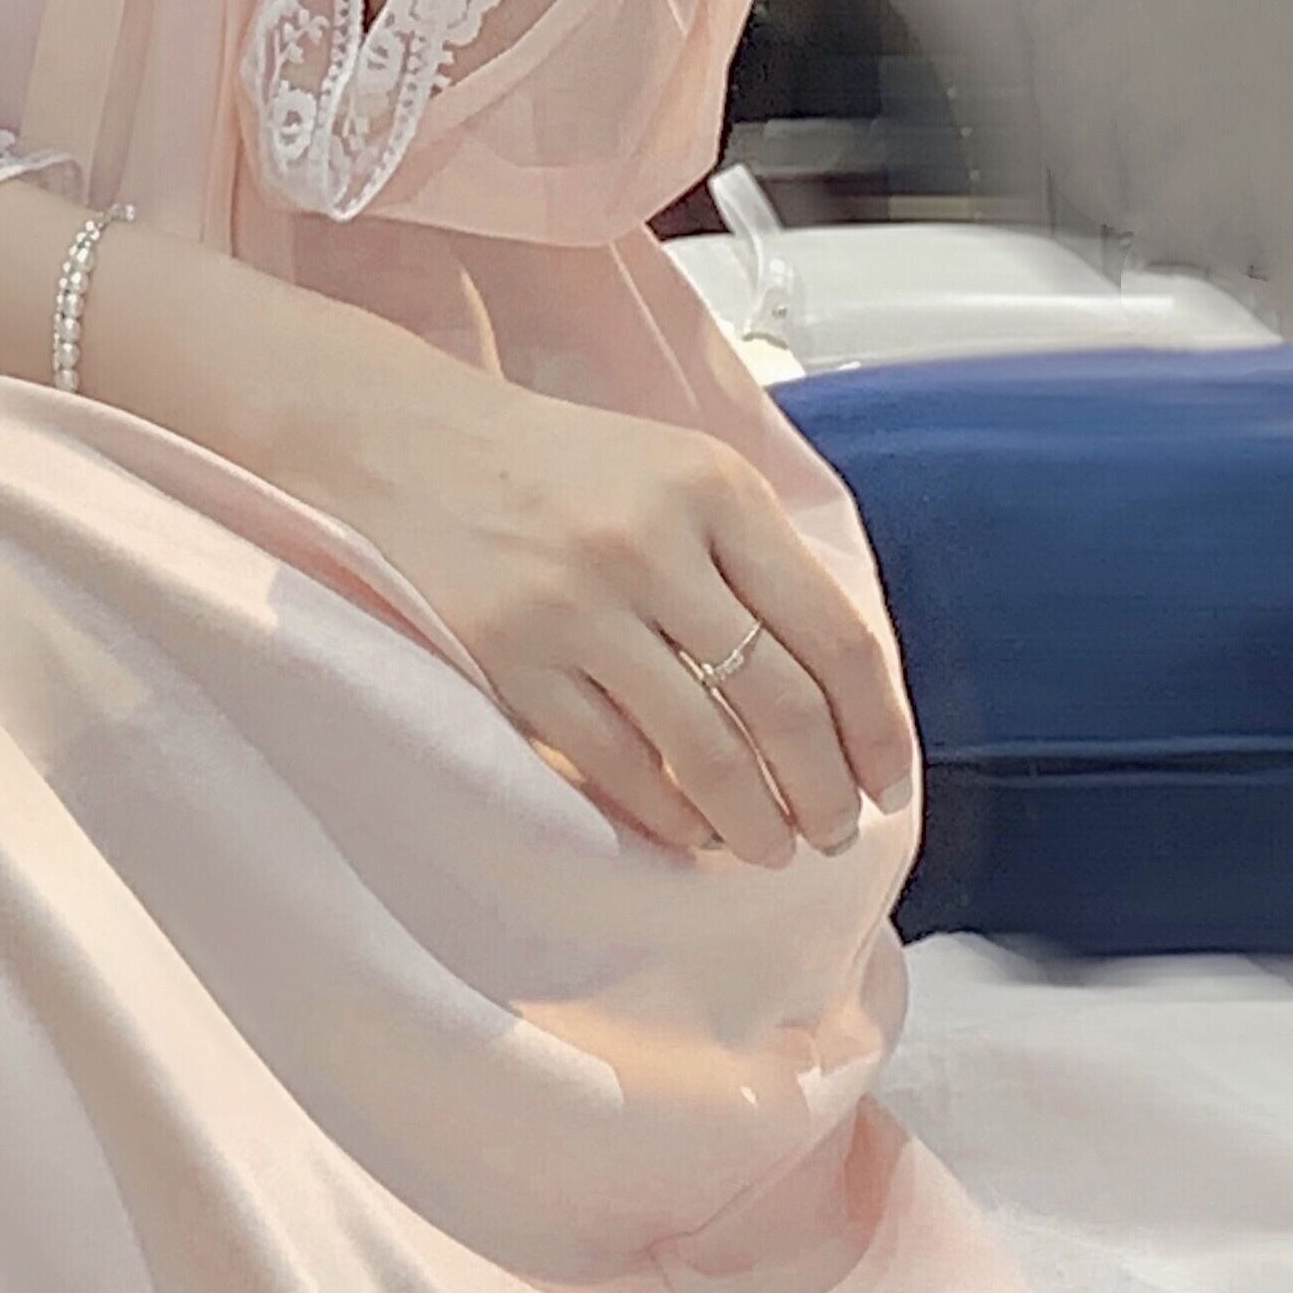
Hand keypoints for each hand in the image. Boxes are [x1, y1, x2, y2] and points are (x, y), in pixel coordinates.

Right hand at [278, 333, 920, 867]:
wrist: (405, 445)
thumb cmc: (554, 468)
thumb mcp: (674, 471)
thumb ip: (754, 557)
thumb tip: (839, 695)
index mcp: (714, 487)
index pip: (836, 635)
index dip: (877, 729)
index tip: (888, 782)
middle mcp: (653, 542)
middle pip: (783, 706)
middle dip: (825, 791)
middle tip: (835, 830)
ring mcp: (578, 604)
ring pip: (706, 751)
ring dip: (755, 822)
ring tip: (770, 847)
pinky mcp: (514, 657)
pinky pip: (618, 767)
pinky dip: (668, 815)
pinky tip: (689, 828)